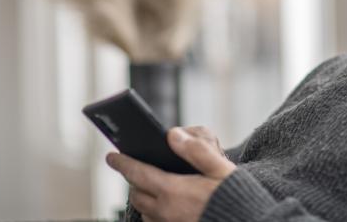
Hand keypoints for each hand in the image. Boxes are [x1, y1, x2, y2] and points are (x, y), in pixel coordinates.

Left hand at [106, 125, 236, 221]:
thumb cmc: (235, 196)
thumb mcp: (220, 168)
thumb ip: (196, 150)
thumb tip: (172, 134)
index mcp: (173, 191)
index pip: (137, 174)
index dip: (122, 163)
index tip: (111, 155)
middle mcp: (166, 212)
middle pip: (137, 194)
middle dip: (133, 180)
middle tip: (136, 167)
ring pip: (144, 211)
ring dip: (143, 197)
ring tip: (150, 185)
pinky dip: (154, 212)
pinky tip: (165, 204)